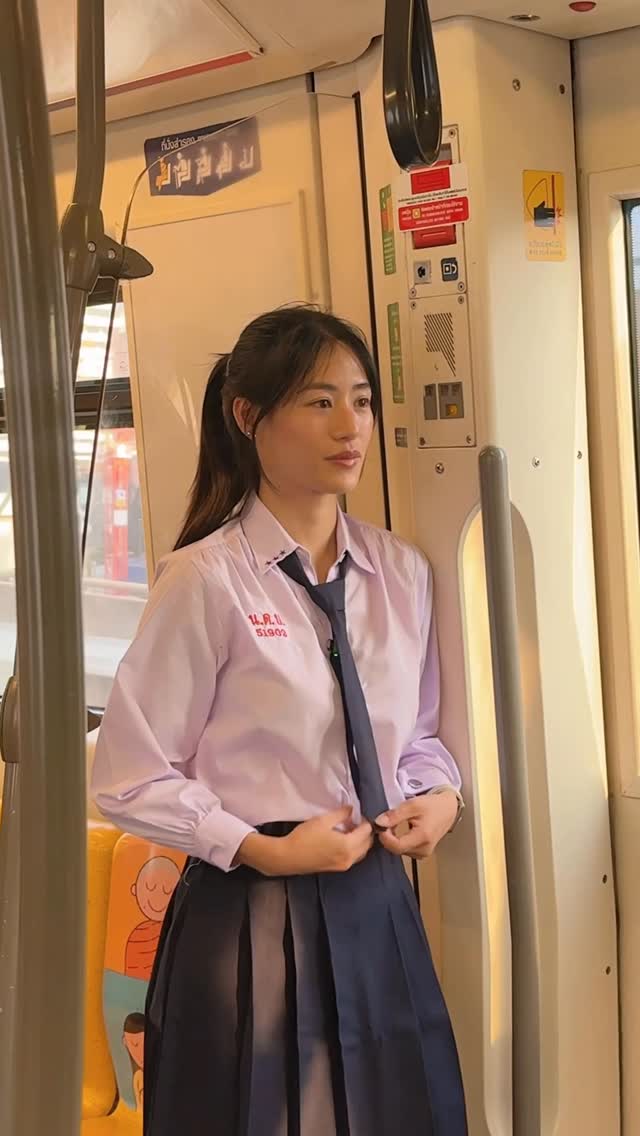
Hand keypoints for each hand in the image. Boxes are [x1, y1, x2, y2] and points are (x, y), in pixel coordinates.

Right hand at [236, 807, 373, 875]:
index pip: (367, 832)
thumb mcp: (323, 820)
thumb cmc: (304, 837)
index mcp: (348, 846)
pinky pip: (353, 857)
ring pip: (362, 852)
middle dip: (365, 832)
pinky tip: (342, 840)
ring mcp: (344, 866)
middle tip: (355, 820)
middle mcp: (350, 859)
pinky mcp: (337, 869)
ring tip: (348, 829)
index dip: (365, 821)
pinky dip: (354, 848)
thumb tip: (352, 810)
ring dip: (360, 841)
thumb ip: (341, 814)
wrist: (288, 857)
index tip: (357, 813)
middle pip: (367, 844)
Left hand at [375, 791, 458, 858]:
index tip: (380, 825)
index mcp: (423, 837)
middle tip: (386, 822)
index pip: (396, 846)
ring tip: (394, 824)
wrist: (448, 809)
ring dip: (393, 839)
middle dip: (388, 837)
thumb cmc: (432, 805)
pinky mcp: (423, 853)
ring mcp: (424, 853)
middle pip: (396, 849)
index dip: (385, 837)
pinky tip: (400, 831)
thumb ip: (395, 815)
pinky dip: (399, 841)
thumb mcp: (413, 805)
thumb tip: (379, 823)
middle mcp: (424, 849)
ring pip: (399, 851)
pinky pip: (405, 850)